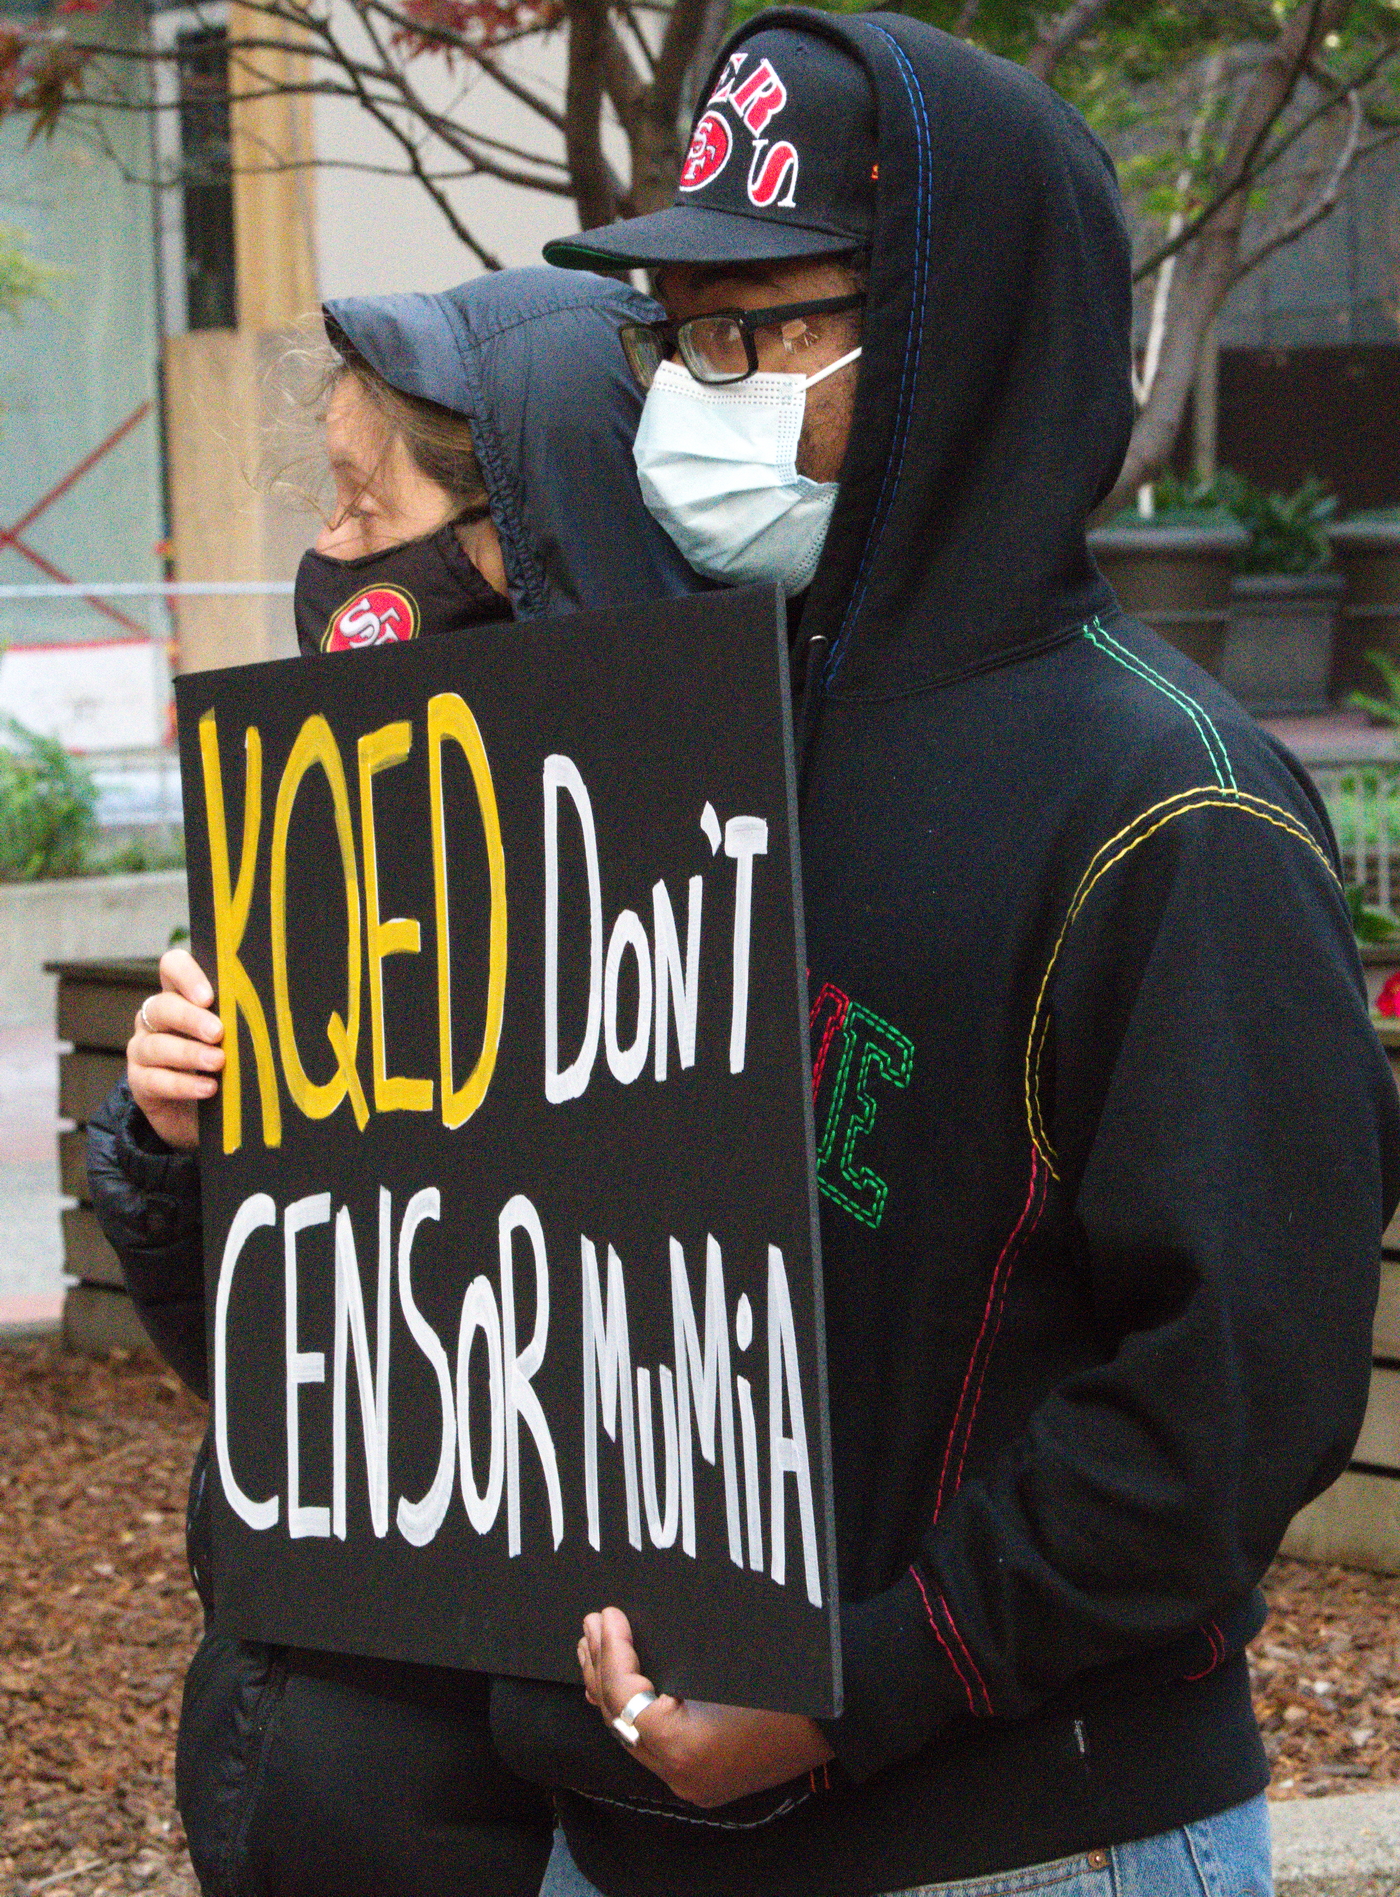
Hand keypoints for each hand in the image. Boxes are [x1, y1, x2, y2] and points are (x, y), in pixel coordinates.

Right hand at [126, 948, 223, 1151]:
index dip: (186, 975)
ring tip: (218, 1062)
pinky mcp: (140, 1083)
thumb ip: (241, 1021)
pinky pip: (154, 1080)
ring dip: (189, 1053)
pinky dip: (182, 1085)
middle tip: (218, 1032)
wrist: (204, 1117)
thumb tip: (269, 1012)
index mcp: (180, 997)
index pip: (172, 968)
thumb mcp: (235, 1041)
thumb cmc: (226, 1068)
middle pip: (163, 1006)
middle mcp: (156, 1020)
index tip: (208, 996)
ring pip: (156, 1045)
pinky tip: (207, 1089)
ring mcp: (144, 1050)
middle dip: (190, 1018)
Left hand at [578, 1606, 832, 1808]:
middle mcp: (681, 1774)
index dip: (612, 1654)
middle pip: (619, 1720)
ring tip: (593, 1648)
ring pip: (630, 1735)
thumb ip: (677, 1656)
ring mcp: (691, 1780)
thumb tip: (629, 1626)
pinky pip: (651, 1745)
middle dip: (601, 1668)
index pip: (625, 1698)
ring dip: (610, 1689)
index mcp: (685, 1747)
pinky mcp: (703, 1776)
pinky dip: (631, 1712)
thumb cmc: (790, 1680)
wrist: (843, 1715)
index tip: (608, 1615)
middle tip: (592, 1624)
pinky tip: (615, 1688)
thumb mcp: (729, 1661)